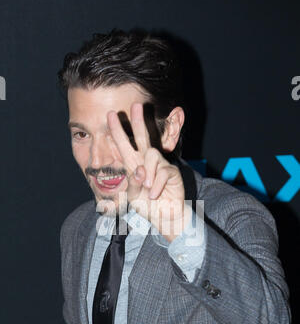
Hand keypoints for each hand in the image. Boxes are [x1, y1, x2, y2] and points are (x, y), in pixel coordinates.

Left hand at [107, 103, 189, 240]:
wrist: (163, 218)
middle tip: (136, 106)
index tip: (110, 115)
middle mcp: (147, 162)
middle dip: (138, 121)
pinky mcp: (172, 172)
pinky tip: (155, 195)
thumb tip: (139, 170)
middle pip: (143, 137)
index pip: (124, 145)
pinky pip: (163, 172)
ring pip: (152, 155)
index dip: (118, 131)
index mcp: (134, 165)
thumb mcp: (134, 197)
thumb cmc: (147, 206)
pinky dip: (156, 185)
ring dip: (147, 172)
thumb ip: (134, 184)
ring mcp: (160, 165)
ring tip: (147, 188)